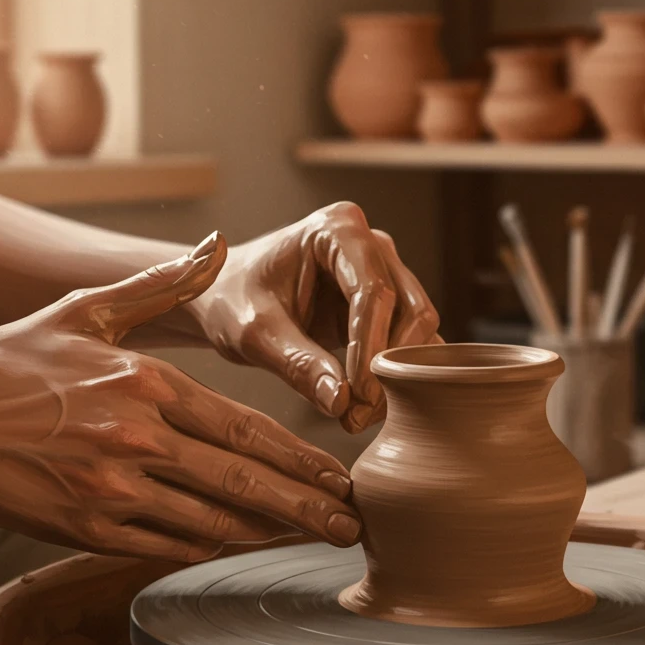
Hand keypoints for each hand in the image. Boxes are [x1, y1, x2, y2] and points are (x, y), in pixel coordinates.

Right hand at [0, 232, 360, 562]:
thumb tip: (218, 244)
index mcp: (148, 387)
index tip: (341, 474)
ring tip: (315, 540)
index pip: (244, 428)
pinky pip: (165, 545)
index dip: (299, 457)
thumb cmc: (16, 363)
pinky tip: (245, 549)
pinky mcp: (87, 529)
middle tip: (352, 524)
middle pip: (242, 480)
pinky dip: (212, 548)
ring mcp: (114, 492)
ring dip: (270, 532)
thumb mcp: (88, 309)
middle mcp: (138, 443)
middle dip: (305, 505)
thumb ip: (162, 283)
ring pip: (211, 520)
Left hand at [191, 203, 440, 433]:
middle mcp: (371, 244)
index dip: (370, 348)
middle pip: (410, 308)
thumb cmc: (232, 300)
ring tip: (356, 415)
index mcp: (337, 229)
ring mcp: (384, 272)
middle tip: (358, 414)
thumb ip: (297, 364)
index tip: (356, 396)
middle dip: (389, 366)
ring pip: (418, 328)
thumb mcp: (253, 333)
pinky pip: (409, 342)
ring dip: (397, 376)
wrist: (225, 297)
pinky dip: (396, 376)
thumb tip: (341, 402)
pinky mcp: (387, 304)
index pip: (373, 291)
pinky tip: (365, 406)